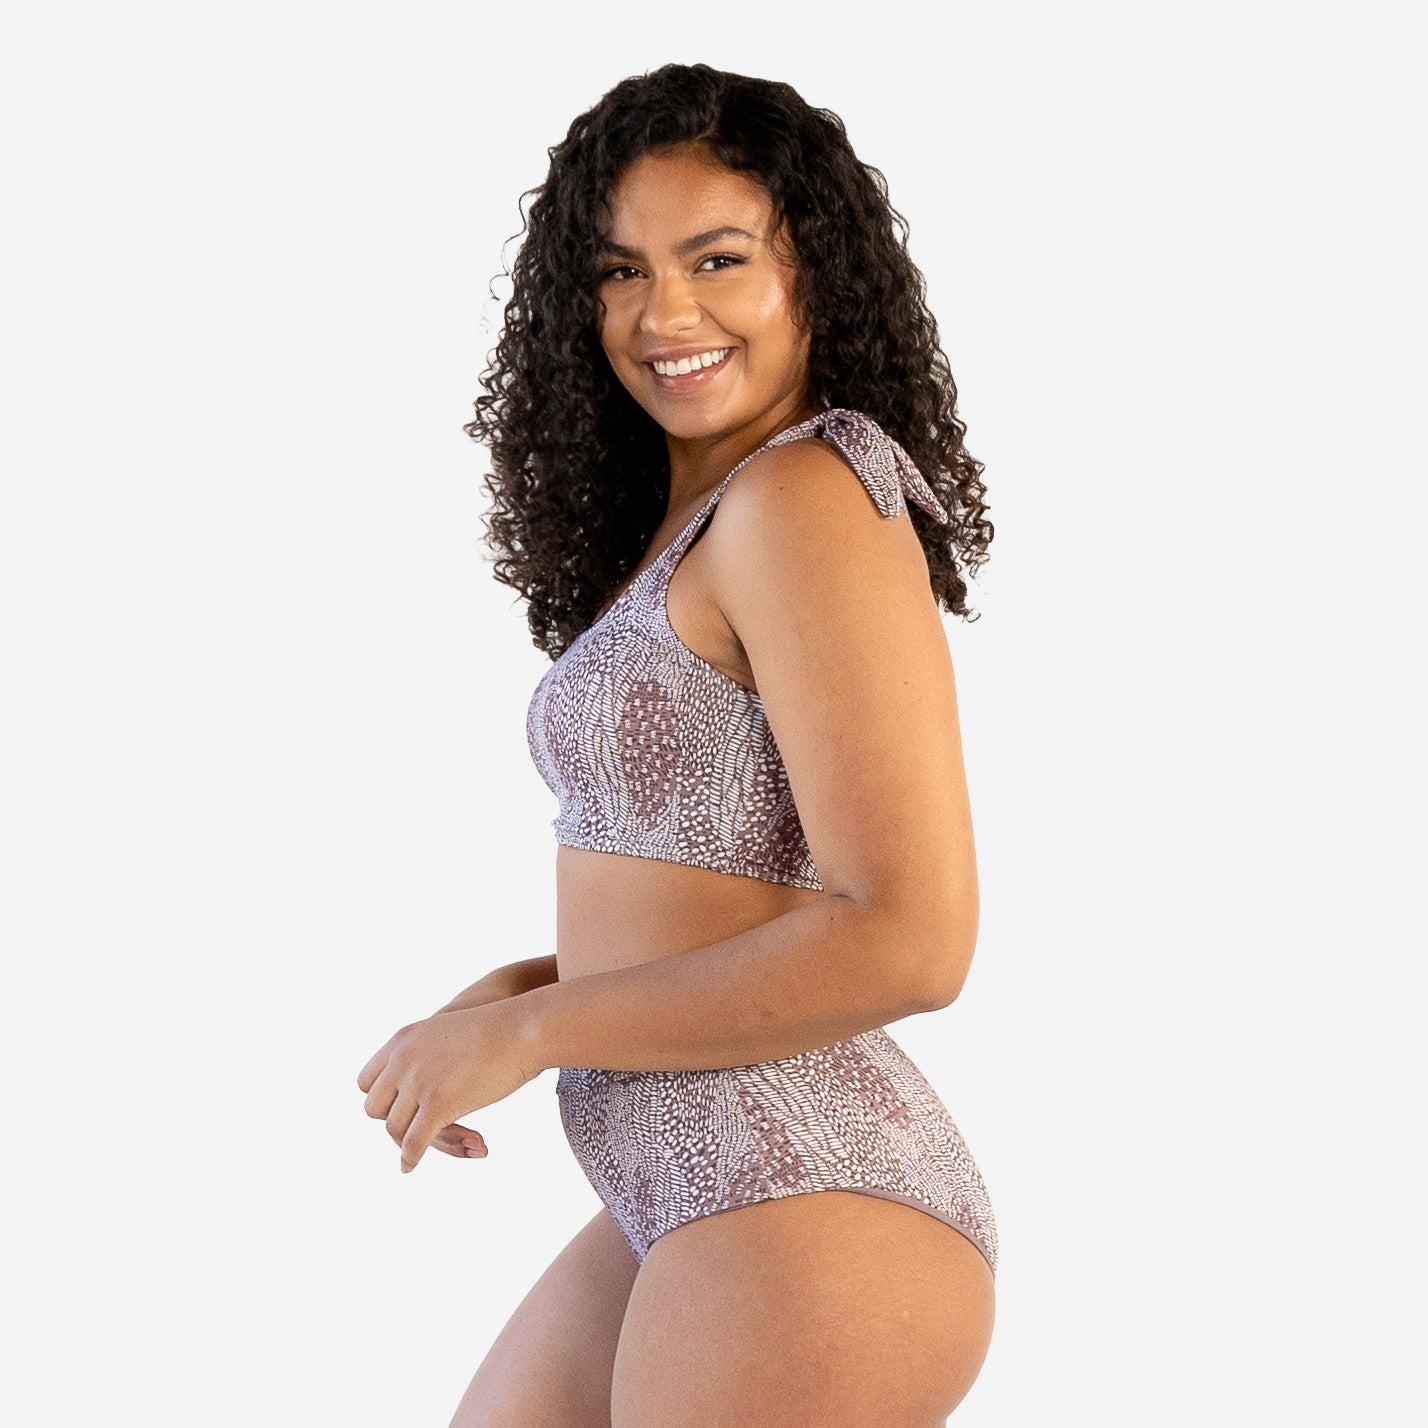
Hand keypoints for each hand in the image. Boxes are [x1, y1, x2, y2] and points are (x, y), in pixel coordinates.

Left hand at [356, 1000, 540, 1172]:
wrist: (522, 1029)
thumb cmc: (498, 1032)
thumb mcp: (447, 1034)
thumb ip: (430, 1055)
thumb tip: (428, 1084)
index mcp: (402, 1040)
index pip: (367, 1082)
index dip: (383, 1101)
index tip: (402, 1113)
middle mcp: (403, 1061)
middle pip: (376, 1109)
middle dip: (398, 1123)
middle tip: (429, 1130)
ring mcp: (418, 1083)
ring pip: (397, 1130)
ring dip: (422, 1143)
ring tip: (465, 1141)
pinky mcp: (438, 1104)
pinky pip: (414, 1143)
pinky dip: (411, 1158)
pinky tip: (410, 1166)